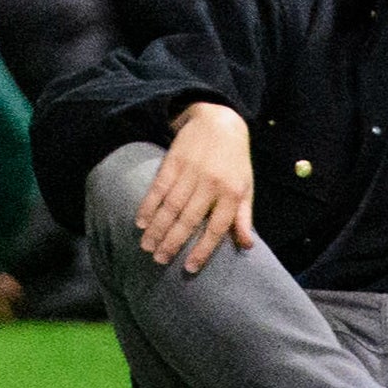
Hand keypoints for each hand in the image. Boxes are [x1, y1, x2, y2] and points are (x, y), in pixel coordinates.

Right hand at [136, 102, 254, 271]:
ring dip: (157, 228)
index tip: (189, 268)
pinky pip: (159, 187)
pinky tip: (141, 221)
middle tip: (159, 260)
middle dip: (173, 242)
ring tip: (147, 247)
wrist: (219, 120)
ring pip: (171, 206)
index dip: (203, 249)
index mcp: (231, 192)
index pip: (217, 227)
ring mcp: (191, 171)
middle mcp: (211, 183)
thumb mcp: (245, 186)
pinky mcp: (174, 161)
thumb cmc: (234, 160)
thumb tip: (247, 246)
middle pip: (189, 219)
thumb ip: (243, 216)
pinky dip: (149, 205)